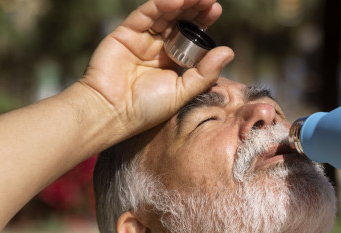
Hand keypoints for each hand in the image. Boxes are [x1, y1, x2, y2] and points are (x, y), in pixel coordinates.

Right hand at [79, 0, 233, 140]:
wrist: (112, 112)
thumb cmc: (146, 109)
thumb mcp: (182, 92)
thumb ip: (204, 73)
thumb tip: (228, 51)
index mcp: (172, 62)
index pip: (190, 36)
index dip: (202, 22)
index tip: (215, 9)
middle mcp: (158, 48)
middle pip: (179, 21)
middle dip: (195, 9)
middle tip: (210, 0)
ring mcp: (142, 39)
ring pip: (164, 14)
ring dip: (181, 3)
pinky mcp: (125, 33)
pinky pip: (145, 15)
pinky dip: (160, 5)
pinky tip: (176, 0)